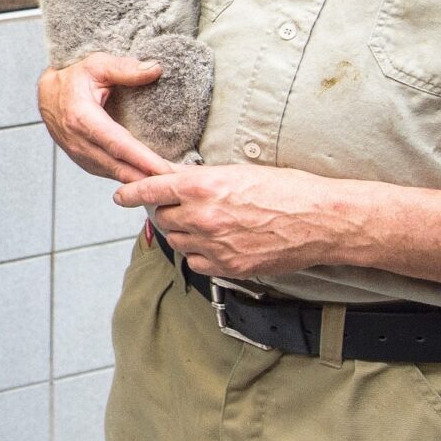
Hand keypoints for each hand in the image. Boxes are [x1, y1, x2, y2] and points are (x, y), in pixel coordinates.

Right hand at [37, 54, 177, 181]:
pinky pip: (110, 174)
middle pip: (119, 167)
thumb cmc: (72, 77)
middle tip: (178, 184)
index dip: (143, 159)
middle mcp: (79, 142)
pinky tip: (150, 180)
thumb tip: (155, 69)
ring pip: (115, 175)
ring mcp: (79, 155)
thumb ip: (125, 68)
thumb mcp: (97, 64)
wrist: (47, 94)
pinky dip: (131, 179)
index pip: (118, 145)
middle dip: (149, 178)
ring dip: (142, 183)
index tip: (166, 170)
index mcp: (81, 118)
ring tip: (170, 185)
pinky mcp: (84, 162)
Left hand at [114, 162, 358, 281]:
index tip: (120, 195)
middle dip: (169, 211)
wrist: (320, 221)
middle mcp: (202, 217)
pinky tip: (220, 242)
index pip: (151, 190)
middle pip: (163, 217)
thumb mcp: (239, 172)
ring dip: (184, 232)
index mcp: (203, 187)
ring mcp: (213, 246)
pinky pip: (195, 262)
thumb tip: (176, 180)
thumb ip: (202, 179)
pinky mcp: (227, 267)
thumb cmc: (286, 190)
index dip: (132, 192)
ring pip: (177, 241)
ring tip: (209, 223)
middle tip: (186, 206)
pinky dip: (200, 253)